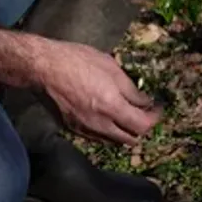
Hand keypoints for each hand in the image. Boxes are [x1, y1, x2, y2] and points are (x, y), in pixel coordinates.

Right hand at [32, 38, 161, 144]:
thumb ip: (131, 90)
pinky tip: (107, 115)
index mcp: (111, 107)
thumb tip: (145, 102)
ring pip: (113, 141)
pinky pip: (97, 137)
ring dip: (124, 132)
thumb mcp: (111, 68)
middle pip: (130, 139)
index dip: (154, 118)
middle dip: (141, 128)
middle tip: (144, 112)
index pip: (142, 126)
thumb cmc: (78, 61)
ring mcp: (85, 129)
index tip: (157, 108)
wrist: (43, 68)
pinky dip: (108, 131)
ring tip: (127, 114)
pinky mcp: (73, 129)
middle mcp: (99, 124)